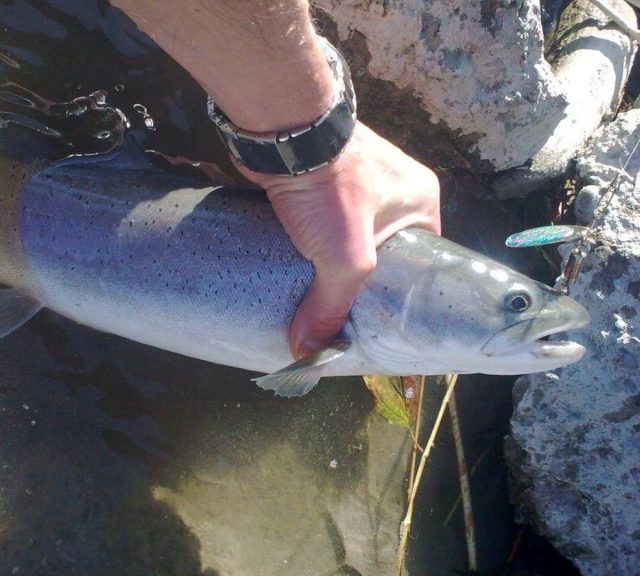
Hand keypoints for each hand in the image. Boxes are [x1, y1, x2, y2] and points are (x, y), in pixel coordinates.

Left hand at [238, 122, 440, 358]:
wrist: (284, 132)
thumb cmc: (333, 188)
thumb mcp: (346, 258)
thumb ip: (331, 307)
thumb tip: (308, 354)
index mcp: (420, 202)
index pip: (420, 262)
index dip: (399, 294)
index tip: (376, 321)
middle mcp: (394, 189)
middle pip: (382, 253)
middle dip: (361, 282)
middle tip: (343, 314)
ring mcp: (358, 182)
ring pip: (349, 238)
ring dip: (331, 263)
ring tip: (318, 296)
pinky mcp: (323, 180)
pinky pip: (323, 223)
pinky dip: (311, 244)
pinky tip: (298, 266)